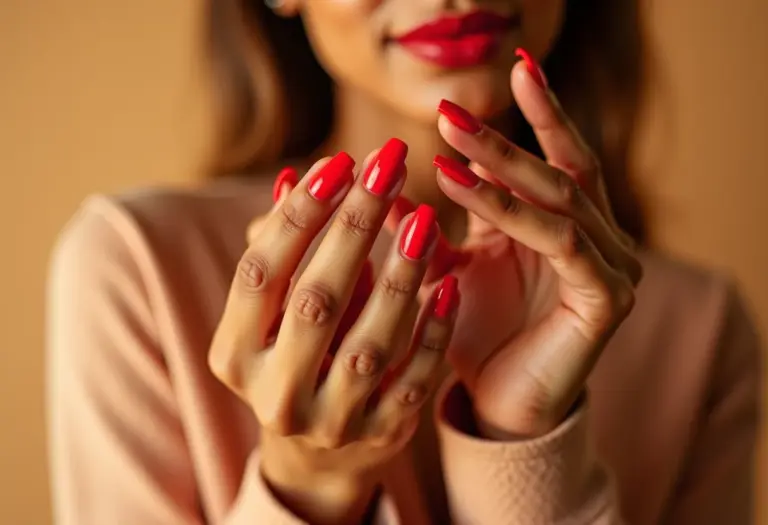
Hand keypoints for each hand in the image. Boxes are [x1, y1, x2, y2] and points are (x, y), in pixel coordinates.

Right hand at [209, 142, 459, 524]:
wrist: (317, 453)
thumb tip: (296, 176)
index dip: (298, 215)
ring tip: (427, 218)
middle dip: (354, 226)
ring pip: (372, 343)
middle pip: (316, 301)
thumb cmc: (293, 354)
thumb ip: (286, 247)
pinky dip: (434, 331)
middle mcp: (276, 395)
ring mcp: (332, 423)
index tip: (338, 161)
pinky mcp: (382, 436)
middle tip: (388, 164)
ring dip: (401, 274)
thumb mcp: (277, 310)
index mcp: (235, 356)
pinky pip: (416, 379)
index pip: (260, 273)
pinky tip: (450, 285)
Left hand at [431, 53, 641, 438]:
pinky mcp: (608, 298)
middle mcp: (598, 239)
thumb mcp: (446, 267)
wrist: (498, 406)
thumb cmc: (475, 337)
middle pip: (559, 169)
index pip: (559, 157)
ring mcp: (611, 267)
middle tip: (453, 109)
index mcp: (566, 227)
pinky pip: (559, 241)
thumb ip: (424, 226)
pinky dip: (510, 210)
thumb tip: (378, 180)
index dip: (540, 112)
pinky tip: (463, 186)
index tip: (512, 67)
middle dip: (505, 137)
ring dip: (503, 166)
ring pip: (559, 198)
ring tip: (449, 141)